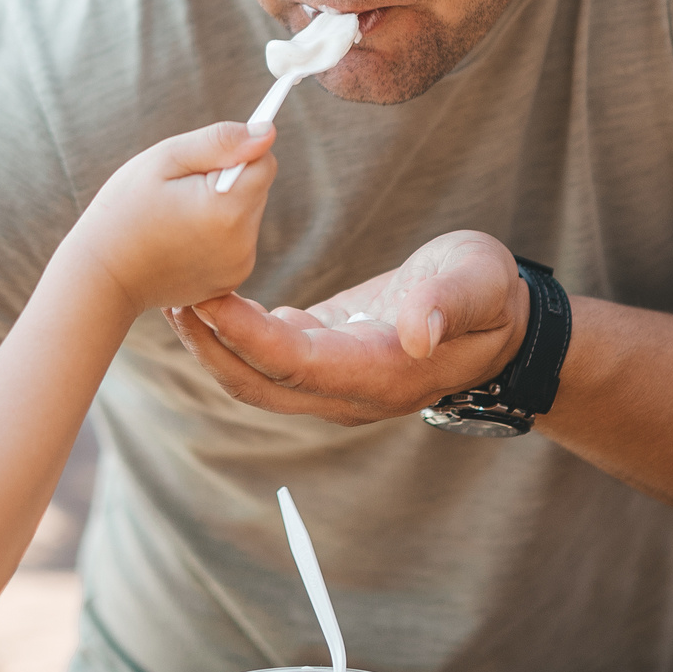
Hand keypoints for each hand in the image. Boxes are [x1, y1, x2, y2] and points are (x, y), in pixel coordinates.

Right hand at [66, 123, 275, 315]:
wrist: (101, 276)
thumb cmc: (124, 210)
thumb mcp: (164, 160)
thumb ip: (219, 142)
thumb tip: (267, 131)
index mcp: (227, 210)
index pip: (264, 162)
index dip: (235, 152)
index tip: (203, 160)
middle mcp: (242, 244)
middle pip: (257, 188)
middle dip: (227, 179)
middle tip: (180, 191)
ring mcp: (237, 268)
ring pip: (247, 214)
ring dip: (223, 205)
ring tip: (177, 215)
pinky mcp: (230, 282)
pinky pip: (237, 240)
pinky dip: (217, 232)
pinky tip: (182, 237)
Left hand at [165, 230, 527, 424]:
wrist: (502, 319)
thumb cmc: (492, 294)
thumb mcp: (480, 283)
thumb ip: (449, 304)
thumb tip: (419, 333)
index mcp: (382, 372)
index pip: (296, 363)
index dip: (247, 335)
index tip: (207, 298)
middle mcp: (351, 388)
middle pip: (261, 382)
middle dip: (211, 345)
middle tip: (170, 294)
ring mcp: (336, 379)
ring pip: (257, 375)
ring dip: (213, 342)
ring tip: (175, 294)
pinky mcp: (327, 356)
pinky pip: (268, 357)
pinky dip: (233, 331)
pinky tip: (207, 297)